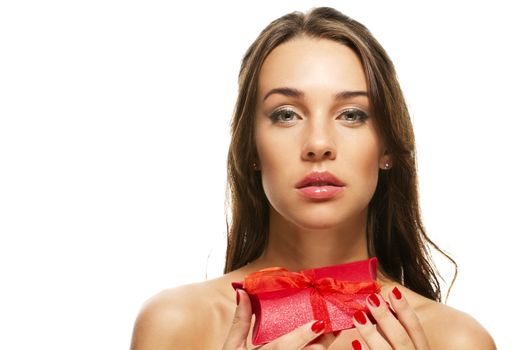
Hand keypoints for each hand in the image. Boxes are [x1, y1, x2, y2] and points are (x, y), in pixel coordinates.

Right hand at [222, 289, 341, 349]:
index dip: (301, 335)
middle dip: (323, 342)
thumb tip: (243, 292)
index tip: (318, 323)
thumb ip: (240, 320)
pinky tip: (320, 344)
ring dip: (321, 347)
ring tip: (334, 331)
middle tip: (336, 323)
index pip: (283, 346)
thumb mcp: (232, 346)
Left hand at [351, 286, 429, 349]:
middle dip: (386, 318)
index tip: (392, 291)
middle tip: (371, 299)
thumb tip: (383, 300)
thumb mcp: (406, 347)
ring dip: (371, 334)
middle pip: (401, 339)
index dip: (405, 310)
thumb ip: (396, 330)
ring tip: (357, 316)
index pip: (415, 329)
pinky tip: (354, 344)